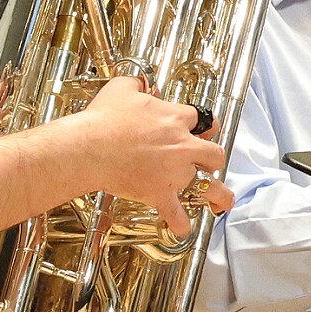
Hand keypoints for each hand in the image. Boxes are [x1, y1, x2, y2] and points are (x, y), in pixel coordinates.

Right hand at [66, 76, 228, 235]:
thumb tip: (142, 83)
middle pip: (214, 153)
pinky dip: (179, 222)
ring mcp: (174, 172)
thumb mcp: (122, 88)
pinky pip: (176, 213)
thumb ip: (138, 84)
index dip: (196, 124)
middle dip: (212, 156)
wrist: (87, 147)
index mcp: (176, 118)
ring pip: (206, 184)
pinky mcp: (159, 193)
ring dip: (215, 193)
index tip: (194, 128)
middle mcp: (182, 146)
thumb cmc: (102, 120)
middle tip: (207, 159)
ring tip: (222, 199)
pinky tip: (182, 227)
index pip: (199, 119)